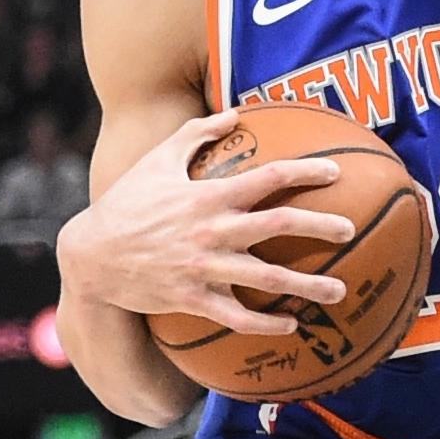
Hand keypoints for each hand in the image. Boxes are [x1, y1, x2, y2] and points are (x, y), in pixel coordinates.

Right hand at [58, 110, 355, 336]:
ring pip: (268, 279)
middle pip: (280, 225)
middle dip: (321, 226)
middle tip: (350, 229)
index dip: (305, 171)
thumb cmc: (128, 203)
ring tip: (340, 292)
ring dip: (308, 287)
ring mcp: (204, 267)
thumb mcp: (158, 160)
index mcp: (209, 195)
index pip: (269, 177)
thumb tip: (234, 113)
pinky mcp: (193, 299)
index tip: (336, 171)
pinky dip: (267, 323)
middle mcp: (213, 230)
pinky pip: (238, 316)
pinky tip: (292, 325)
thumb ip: (197, 133)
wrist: (89, 256)